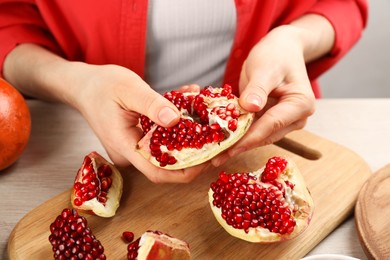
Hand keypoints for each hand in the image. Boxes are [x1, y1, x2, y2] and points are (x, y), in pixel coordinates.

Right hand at [70, 64, 208, 182]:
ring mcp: (135, 147)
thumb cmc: (101, 86)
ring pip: (168, 150)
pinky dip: (178, 125)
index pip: (158, 172)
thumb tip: (176, 119)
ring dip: (189, 136)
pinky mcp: (139, 139)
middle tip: (216, 136)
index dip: (186, 171)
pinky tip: (188, 103)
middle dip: (195, 153)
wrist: (84, 86)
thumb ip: (152, 104)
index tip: (209, 158)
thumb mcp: (128, 88)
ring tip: (206, 116)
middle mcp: (131, 153)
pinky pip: (163, 138)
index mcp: (125, 146)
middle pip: (168, 164)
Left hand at [212, 25, 315, 165]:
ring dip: (238, 144)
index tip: (228, 149)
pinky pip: (254, 130)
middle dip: (240, 146)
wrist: (282, 49)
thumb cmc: (275, 55)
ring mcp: (285, 121)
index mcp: (301, 104)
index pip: (271, 124)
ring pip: (259, 136)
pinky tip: (221, 141)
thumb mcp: (265, 68)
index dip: (248, 138)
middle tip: (215, 158)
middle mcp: (296, 118)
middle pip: (265, 135)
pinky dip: (239, 135)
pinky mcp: (272, 121)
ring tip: (215, 155)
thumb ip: (257, 88)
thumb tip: (251, 108)